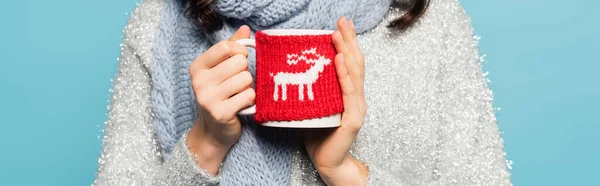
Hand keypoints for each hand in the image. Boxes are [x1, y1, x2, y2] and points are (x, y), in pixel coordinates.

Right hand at [186, 26, 254, 174]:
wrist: (213, 131)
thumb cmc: (219, 96)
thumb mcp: (220, 70)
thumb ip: (231, 48)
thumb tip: (244, 29)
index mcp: (198, 67)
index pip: (225, 47)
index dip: (240, 51)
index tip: (241, 59)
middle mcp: (199, 81)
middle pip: (239, 63)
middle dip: (245, 73)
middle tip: (237, 84)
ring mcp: (208, 98)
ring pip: (246, 79)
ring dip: (248, 88)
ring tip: (238, 95)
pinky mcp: (220, 112)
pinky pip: (249, 96)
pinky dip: (250, 101)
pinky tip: (241, 105)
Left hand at [304, 17, 367, 184]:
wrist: (327, 162)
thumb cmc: (317, 135)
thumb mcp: (311, 105)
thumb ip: (308, 90)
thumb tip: (290, 70)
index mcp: (347, 93)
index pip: (349, 63)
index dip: (346, 43)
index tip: (340, 25)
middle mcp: (356, 97)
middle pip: (355, 63)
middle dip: (349, 40)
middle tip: (343, 21)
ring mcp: (357, 107)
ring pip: (354, 74)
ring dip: (346, 52)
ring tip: (339, 36)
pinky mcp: (353, 119)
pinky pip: (349, 93)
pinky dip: (345, 75)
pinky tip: (340, 61)